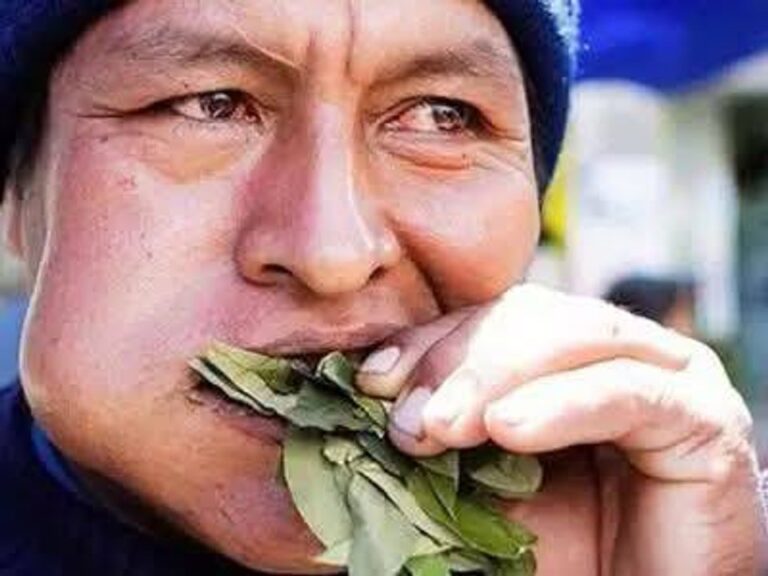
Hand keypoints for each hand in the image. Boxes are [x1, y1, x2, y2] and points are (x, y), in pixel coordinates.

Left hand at [356, 284, 761, 575]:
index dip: (430, 342)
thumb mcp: (484, 482)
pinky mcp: (702, 414)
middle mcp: (618, 349)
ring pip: (573, 337)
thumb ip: (442, 436)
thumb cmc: (567, 547)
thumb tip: (366, 399)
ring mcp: (665, 373)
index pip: (492, 318)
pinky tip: (509, 428)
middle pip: (529, 315)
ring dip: (495, 377)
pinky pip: (625, 391)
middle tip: (407, 419)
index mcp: (568, 353)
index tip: (373, 382)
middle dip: (457, 360)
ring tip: (441, 427)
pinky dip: (561, 404)